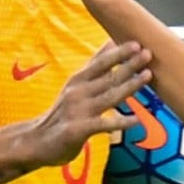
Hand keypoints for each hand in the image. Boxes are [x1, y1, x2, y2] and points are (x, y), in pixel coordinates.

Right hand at [26, 41, 150, 166]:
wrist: (36, 141)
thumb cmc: (62, 112)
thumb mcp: (74, 86)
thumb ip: (93, 68)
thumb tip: (109, 43)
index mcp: (78, 80)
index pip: (100, 62)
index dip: (118, 52)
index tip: (136, 42)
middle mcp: (78, 92)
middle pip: (108, 76)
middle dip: (129, 64)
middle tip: (148, 53)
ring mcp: (78, 110)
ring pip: (109, 96)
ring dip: (130, 86)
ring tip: (147, 76)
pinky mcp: (78, 130)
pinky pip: (104, 125)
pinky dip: (121, 122)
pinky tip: (137, 120)